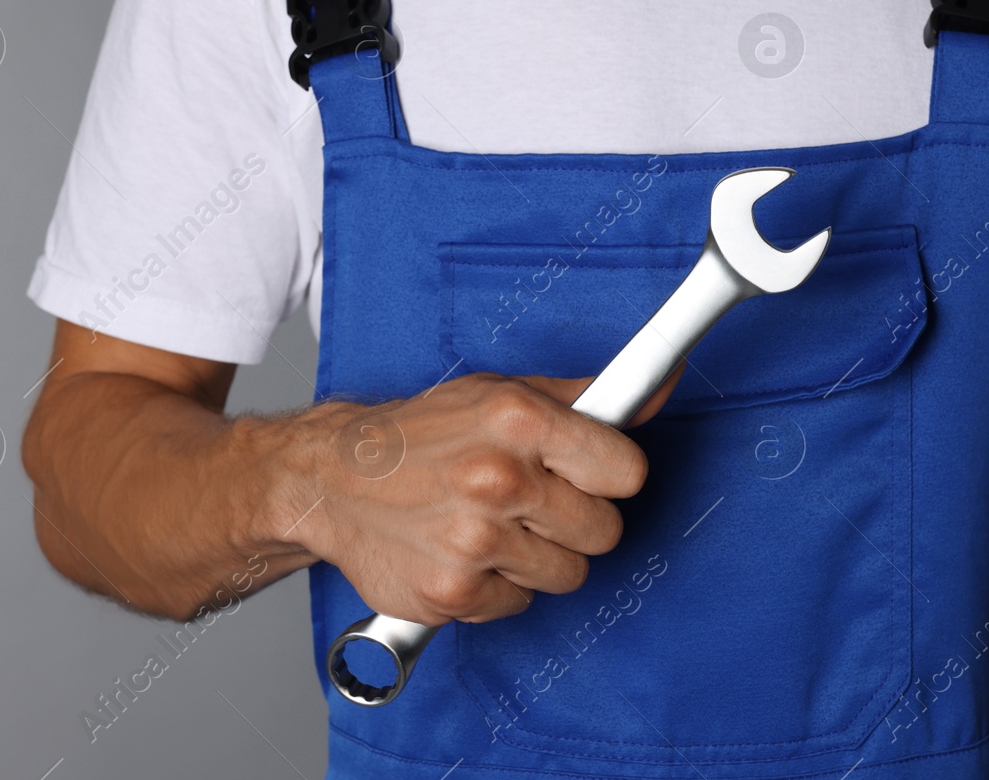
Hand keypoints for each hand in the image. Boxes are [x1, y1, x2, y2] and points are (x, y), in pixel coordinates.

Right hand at [268, 370, 675, 626]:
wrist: (332, 479)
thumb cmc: (423, 434)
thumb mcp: (501, 394)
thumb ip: (583, 398)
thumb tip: (656, 385)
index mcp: (518, 419)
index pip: (626, 471)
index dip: (610, 474)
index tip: (588, 473)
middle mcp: (497, 478)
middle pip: (604, 531)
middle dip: (575, 520)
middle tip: (532, 502)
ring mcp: (474, 540)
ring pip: (568, 574)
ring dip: (538, 558)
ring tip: (493, 526)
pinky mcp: (452, 592)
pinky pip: (520, 604)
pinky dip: (497, 587)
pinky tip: (465, 554)